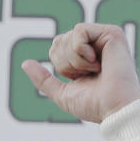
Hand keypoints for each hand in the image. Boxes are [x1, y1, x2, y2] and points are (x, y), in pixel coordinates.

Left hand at [21, 23, 139, 123]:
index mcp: (85, 57)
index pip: (56, 48)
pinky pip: (79, 31)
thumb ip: (43, 79)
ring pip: (68, 36)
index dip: (61, 66)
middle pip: (59, 41)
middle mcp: (95, 45)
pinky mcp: (111, 33)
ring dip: (75, 60)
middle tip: (87, 74)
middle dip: (66, 63)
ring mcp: (104, 38)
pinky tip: (98, 63)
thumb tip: (25, 64)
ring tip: (95, 70)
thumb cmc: (94, 105)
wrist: (114, 109)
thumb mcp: (62, 93)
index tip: (80, 79)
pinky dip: (82, 52)